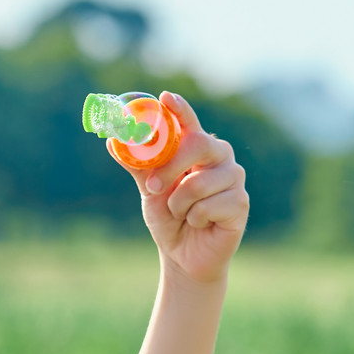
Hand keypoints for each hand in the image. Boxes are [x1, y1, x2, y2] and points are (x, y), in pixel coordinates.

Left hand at [121, 91, 249, 284]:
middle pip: (198, 144)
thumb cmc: (169, 217)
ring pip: (199, 182)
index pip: (189, 122)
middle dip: (170, 168)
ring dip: (179, 204)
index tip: (165, 98)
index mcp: (198, 147)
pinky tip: (201, 224)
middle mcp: (220, 156)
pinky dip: (195, 219)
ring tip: (183, 214)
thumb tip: (113, 143)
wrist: (183, 255)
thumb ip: (139, 165)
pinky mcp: (240, 203)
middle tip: (154, 188)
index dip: (179, 109)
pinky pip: (208, 206)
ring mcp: (234, 179)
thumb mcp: (150, 189)